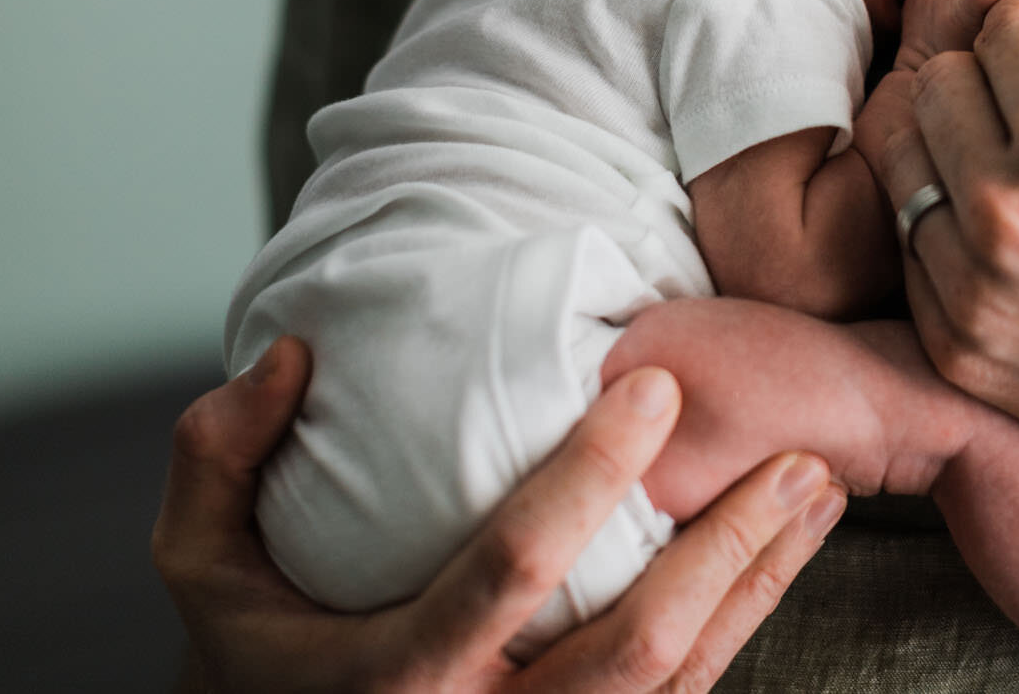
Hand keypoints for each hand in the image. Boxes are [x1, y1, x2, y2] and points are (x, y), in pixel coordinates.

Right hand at [153, 337, 845, 692]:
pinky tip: (784, 555)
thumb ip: (219, 459)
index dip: (590, 474)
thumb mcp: (200, 570)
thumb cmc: (255, 665)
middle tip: (793, 459)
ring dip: (761, 583)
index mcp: (396, 679)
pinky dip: (743, 624)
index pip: (513, 568)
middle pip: (636, 646)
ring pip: (681, 682)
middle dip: (726, 548)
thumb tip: (291, 358)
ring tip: (819, 493)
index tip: (653, 383)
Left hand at [878, 0, 1018, 509]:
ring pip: (902, 164)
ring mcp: (976, 289)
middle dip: (986, 82)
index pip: (997, 26)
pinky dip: (947, 231)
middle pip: (935, 83)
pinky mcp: (961, 351)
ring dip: (953, 153)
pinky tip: (1012, 238)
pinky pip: (910, 251)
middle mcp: (1008, 208)